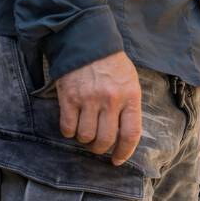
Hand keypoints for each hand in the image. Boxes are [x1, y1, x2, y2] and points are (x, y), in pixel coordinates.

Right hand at [53, 50, 141, 165]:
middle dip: (100, 148)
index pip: (131, 133)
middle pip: (106, 139)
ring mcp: (89, 99)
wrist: (87, 41)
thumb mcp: (129, 81)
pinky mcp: (69, 97)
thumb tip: (124, 135)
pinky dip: (69, 131)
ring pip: (86, 136)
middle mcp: (110, 99)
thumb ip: (129, 105)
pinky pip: (68, 127)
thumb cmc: (111, 64)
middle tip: (97, 146)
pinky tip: (72, 125)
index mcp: (130, 95)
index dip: (125, 152)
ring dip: (84, 140)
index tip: (117, 159)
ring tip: (85, 132)